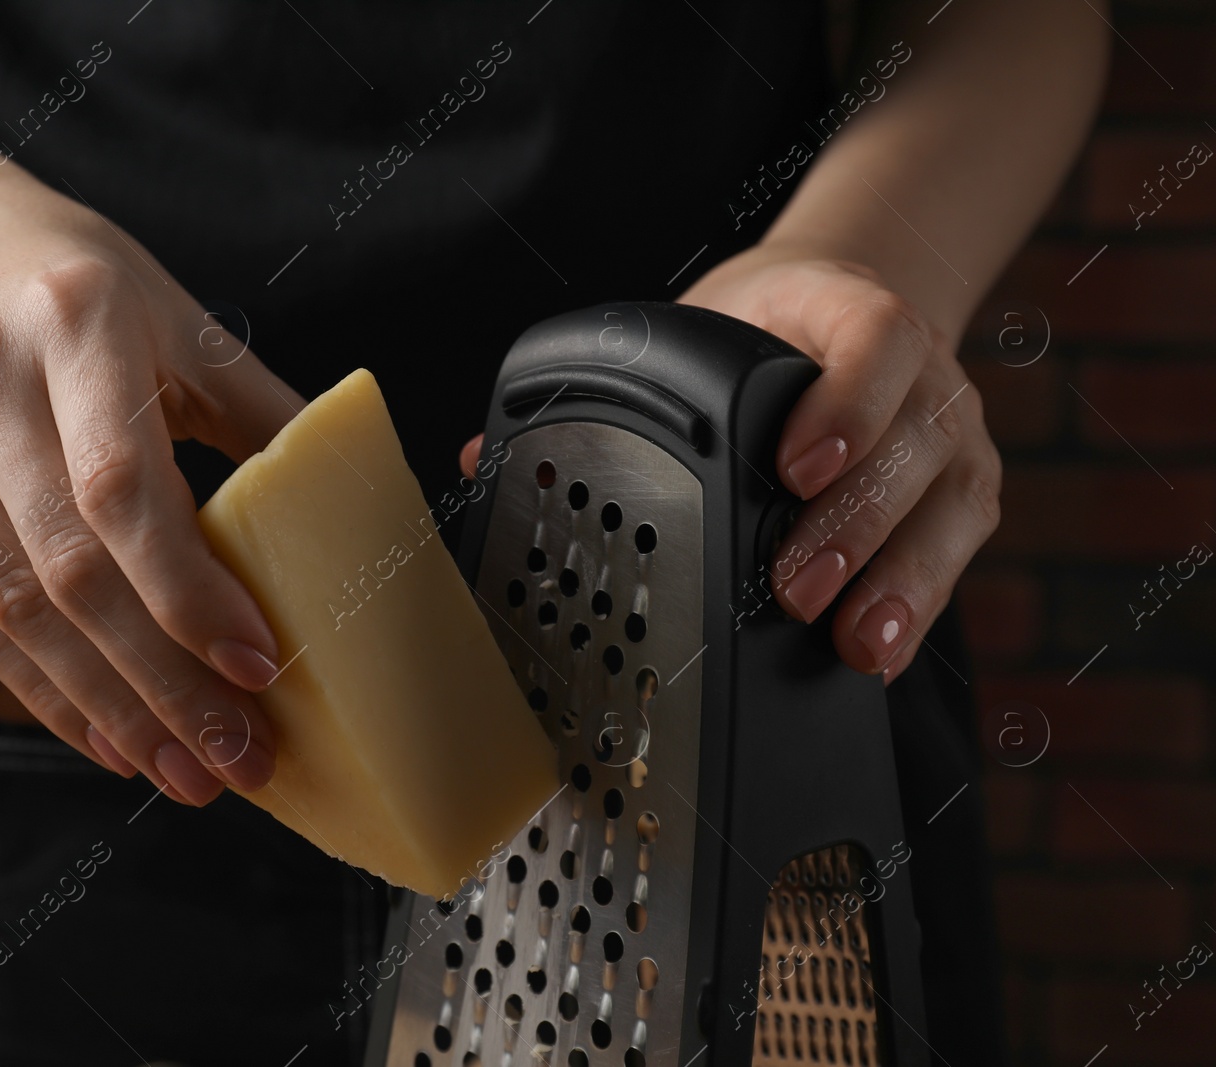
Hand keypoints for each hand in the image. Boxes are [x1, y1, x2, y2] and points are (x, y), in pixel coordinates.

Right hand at [0, 162, 299, 802]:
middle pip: (67, 569)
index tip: (258, 665)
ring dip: (106, 709)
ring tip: (183, 770)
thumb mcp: (177, 317)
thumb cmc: (72, 281)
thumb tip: (357, 502)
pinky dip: (42, 690)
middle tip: (235, 758)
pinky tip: (107, 733)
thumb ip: (262, 409)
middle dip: (161, 684)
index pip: (121, 486)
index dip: (188, 590)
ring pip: (12, 612)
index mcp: (73, 318)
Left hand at [457, 250, 1000, 683]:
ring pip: (948, 504)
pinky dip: (922, 602)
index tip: (789, 468)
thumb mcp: (693, 332)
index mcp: (850, 315)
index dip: (841, 405)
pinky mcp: (967, 491)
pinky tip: (879, 651)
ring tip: (851, 640)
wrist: (836, 315)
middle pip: (912, 443)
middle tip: (791, 587)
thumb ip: (611, 393)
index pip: (873, 340)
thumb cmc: (761, 334)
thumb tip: (487, 459)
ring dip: (898, 579)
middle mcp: (919, 375)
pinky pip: (960, 551)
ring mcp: (952, 433)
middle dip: (852, 524)